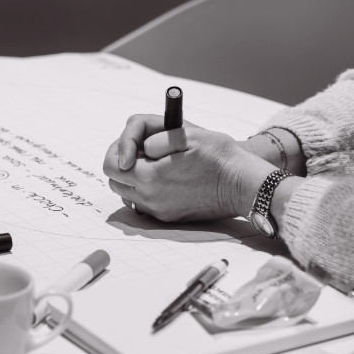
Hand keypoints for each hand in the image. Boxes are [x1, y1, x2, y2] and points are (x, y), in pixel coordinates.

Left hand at [103, 114, 273, 221]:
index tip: (133, 145)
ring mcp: (160, 211)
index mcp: (151, 176)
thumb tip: (141, 148)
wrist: (243, 185)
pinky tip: (167, 179)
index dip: (118, 151)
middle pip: (116, 183)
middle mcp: (151, 199)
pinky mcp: (169, 218)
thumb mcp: (187, 134)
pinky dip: (148, 192)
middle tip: (143, 153)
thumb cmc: (220, 156)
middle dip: (123, 165)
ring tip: (156, 165)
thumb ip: (156, 139)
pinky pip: (145, 205)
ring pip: (129, 195)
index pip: (111, 166)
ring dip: (135, 179)